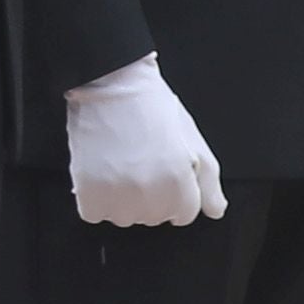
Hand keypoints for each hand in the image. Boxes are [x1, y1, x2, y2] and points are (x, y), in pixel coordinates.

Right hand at [63, 57, 225, 228]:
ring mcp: (117, 196)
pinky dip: (95, 199)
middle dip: (151, 196)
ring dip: (122, 199)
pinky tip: (101, 174)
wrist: (111, 85)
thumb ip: (210, 183)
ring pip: (124, 218)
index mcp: (179, 184)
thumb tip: (215, 210)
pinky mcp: (88, 192)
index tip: (164, 172)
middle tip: (141, 162)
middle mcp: (150, 195)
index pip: (184, 214)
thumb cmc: (152, 108)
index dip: (176, 193)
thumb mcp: (195, 140)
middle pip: (154, 217)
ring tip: (120, 165)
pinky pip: (95, 214)